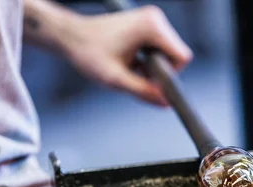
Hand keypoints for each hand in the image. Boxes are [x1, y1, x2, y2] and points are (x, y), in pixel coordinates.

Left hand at [65, 6, 192, 105]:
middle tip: (133, 75)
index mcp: (152, 27)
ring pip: (168, 53)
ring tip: (128, 68)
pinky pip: (159, 48)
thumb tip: (165, 103)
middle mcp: (155, 18)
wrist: (70, 36)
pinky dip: (147, 60)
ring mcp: (151, 19)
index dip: (169, 75)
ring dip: (152, 67)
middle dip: (159, 71)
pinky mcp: (146, 24)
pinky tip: (129, 61)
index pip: (181, 57)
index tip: (150, 84)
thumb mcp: (116, 79)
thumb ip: (143, 91)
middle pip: (176, 55)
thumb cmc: (89, 54)